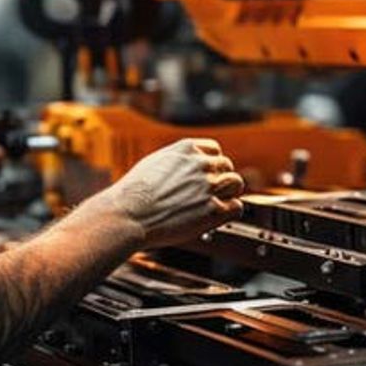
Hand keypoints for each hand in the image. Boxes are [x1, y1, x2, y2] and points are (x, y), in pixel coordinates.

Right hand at [90, 138, 243, 248]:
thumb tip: (183, 169)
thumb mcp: (154, 162)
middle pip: (227, 166)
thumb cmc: (133, 193)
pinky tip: (217, 216)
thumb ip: (176, 162)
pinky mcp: (213, 209)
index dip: (212, 164)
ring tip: (214, 204)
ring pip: (236, 184)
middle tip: (209, 194)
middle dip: (219, 179)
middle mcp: (201, 164)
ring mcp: (209, 186)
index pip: (214, 150)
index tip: (207, 175)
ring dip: (228, 194)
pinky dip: (229, 212)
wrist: (129, 214)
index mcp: (186, 148)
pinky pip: (236, 206)